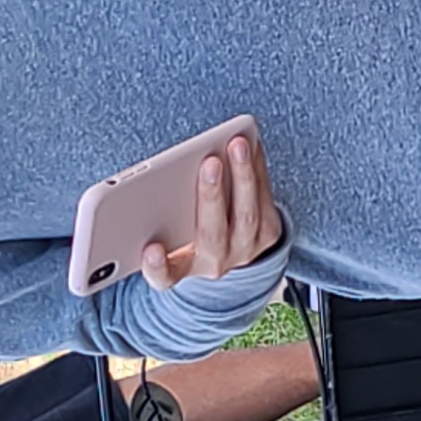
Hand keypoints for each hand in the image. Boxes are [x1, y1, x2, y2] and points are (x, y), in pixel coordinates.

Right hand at [141, 131, 286, 291]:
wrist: (233, 249)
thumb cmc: (186, 235)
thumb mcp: (168, 237)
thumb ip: (156, 220)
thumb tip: (151, 180)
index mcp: (180, 269)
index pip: (164, 276)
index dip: (156, 266)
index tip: (151, 249)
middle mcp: (215, 264)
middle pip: (212, 234)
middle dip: (211, 196)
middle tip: (210, 163)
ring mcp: (246, 250)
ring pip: (247, 214)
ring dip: (243, 175)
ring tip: (237, 144)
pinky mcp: (269, 233)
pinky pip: (266, 198)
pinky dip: (257, 168)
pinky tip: (252, 143)